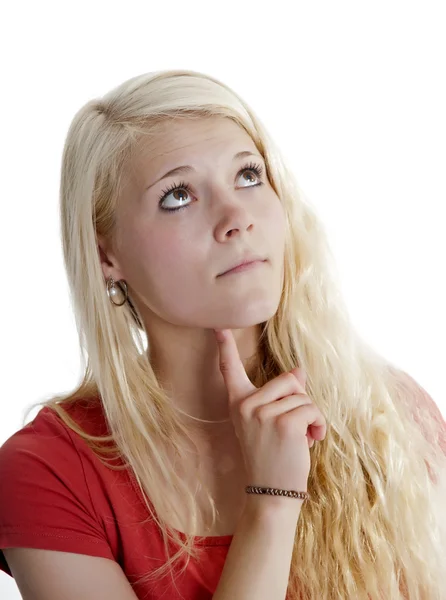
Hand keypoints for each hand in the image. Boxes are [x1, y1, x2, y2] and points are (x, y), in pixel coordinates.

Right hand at [214, 328, 326, 503]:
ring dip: (312, 417)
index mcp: (238, 403)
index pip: (229, 369)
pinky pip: (312, 410)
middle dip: (302, 399)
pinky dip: (319, 425)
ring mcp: (263, 414)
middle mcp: (246, 405)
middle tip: (297, 425)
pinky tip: (311, 441)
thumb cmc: (274, 456)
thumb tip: (300, 370)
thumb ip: (282, 396)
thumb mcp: (271, 422)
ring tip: (303, 438)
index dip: (224, 346)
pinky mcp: (283, 424)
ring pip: (304, 397)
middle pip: (289, 379)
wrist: (272, 494)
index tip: (217, 326)